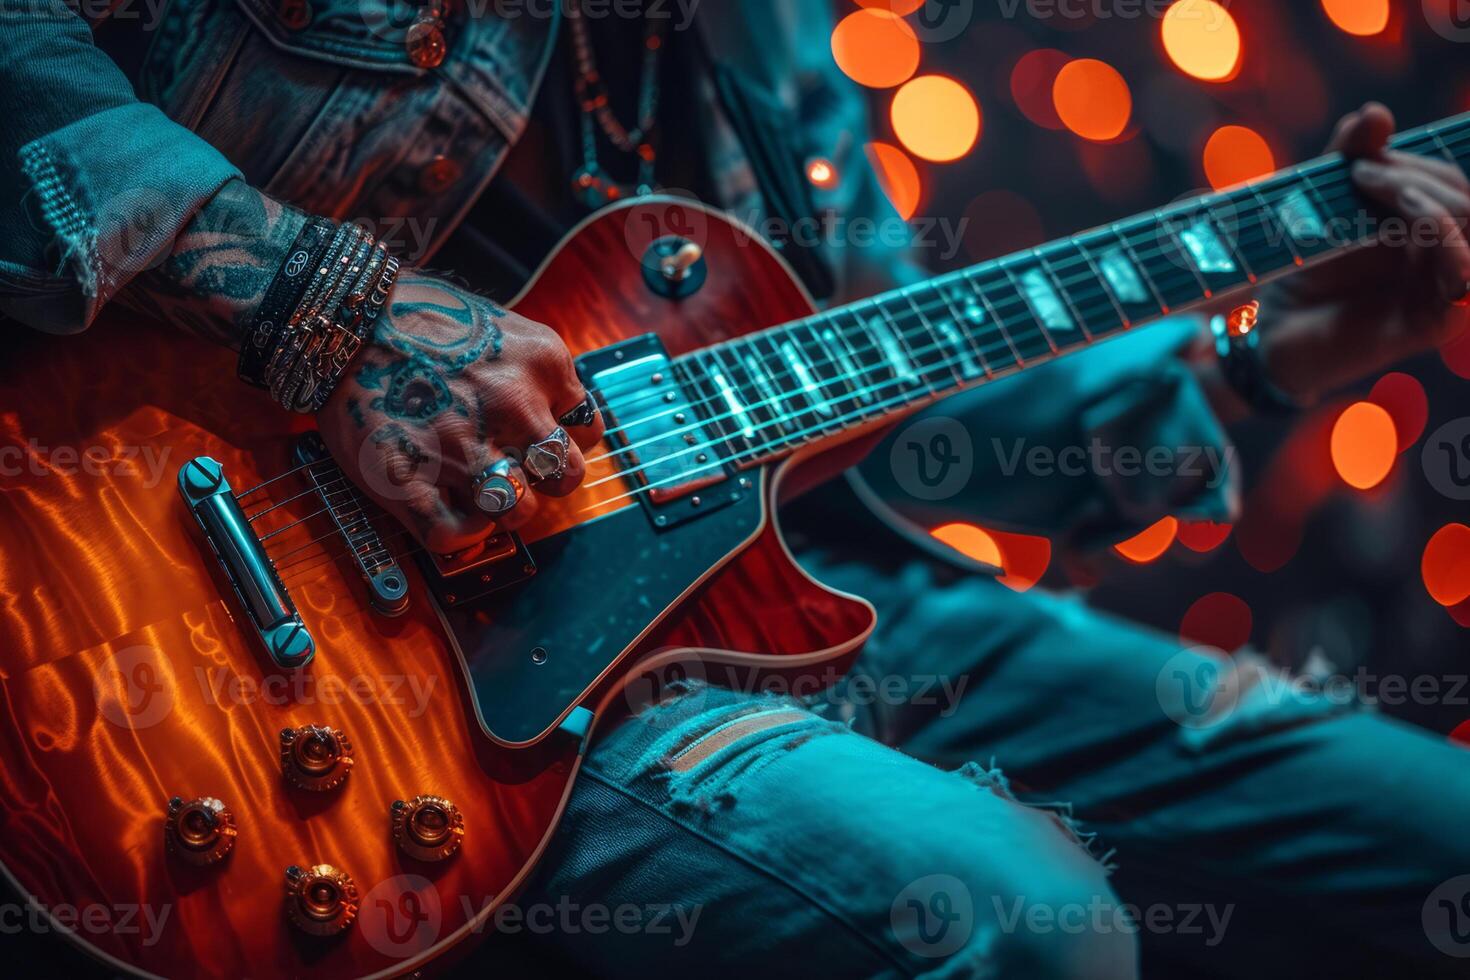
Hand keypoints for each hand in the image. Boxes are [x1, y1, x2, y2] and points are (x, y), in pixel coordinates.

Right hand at [316, 273, 603, 552]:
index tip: (539, 443)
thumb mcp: (502, 324)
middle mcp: (514, 407)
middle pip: (565, 477)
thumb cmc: (413, 314)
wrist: (340, 313)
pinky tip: (450, 512)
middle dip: (543, 481)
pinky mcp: (412, 478)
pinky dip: (459, 534)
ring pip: (519, 512)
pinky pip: (457, 534)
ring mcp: (464, 447)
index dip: (562, 442)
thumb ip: (533, 372)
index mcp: (542, 365)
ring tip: (479, 492)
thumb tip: (553, 414)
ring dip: (502, 508)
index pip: (588, 431)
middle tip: (516, 471)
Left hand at [1260, 102, 1469, 401]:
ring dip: (1421, 198)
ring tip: (1367, 190)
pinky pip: (1464, 280)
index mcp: (1426, 226)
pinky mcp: (1434, 322)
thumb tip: (1374, 112)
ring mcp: (1443, 289)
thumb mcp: (1320, 206)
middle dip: (1410, 175)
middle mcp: (1444, 256)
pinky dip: (1445, 243)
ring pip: (1467, 222)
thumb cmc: (1298, 270)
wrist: (1269, 333)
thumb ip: (1347, 160)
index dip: (1407, 162)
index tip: (1354, 164)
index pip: (1442, 180)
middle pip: (1459, 194)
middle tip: (1356, 177)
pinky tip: (1411, 227)